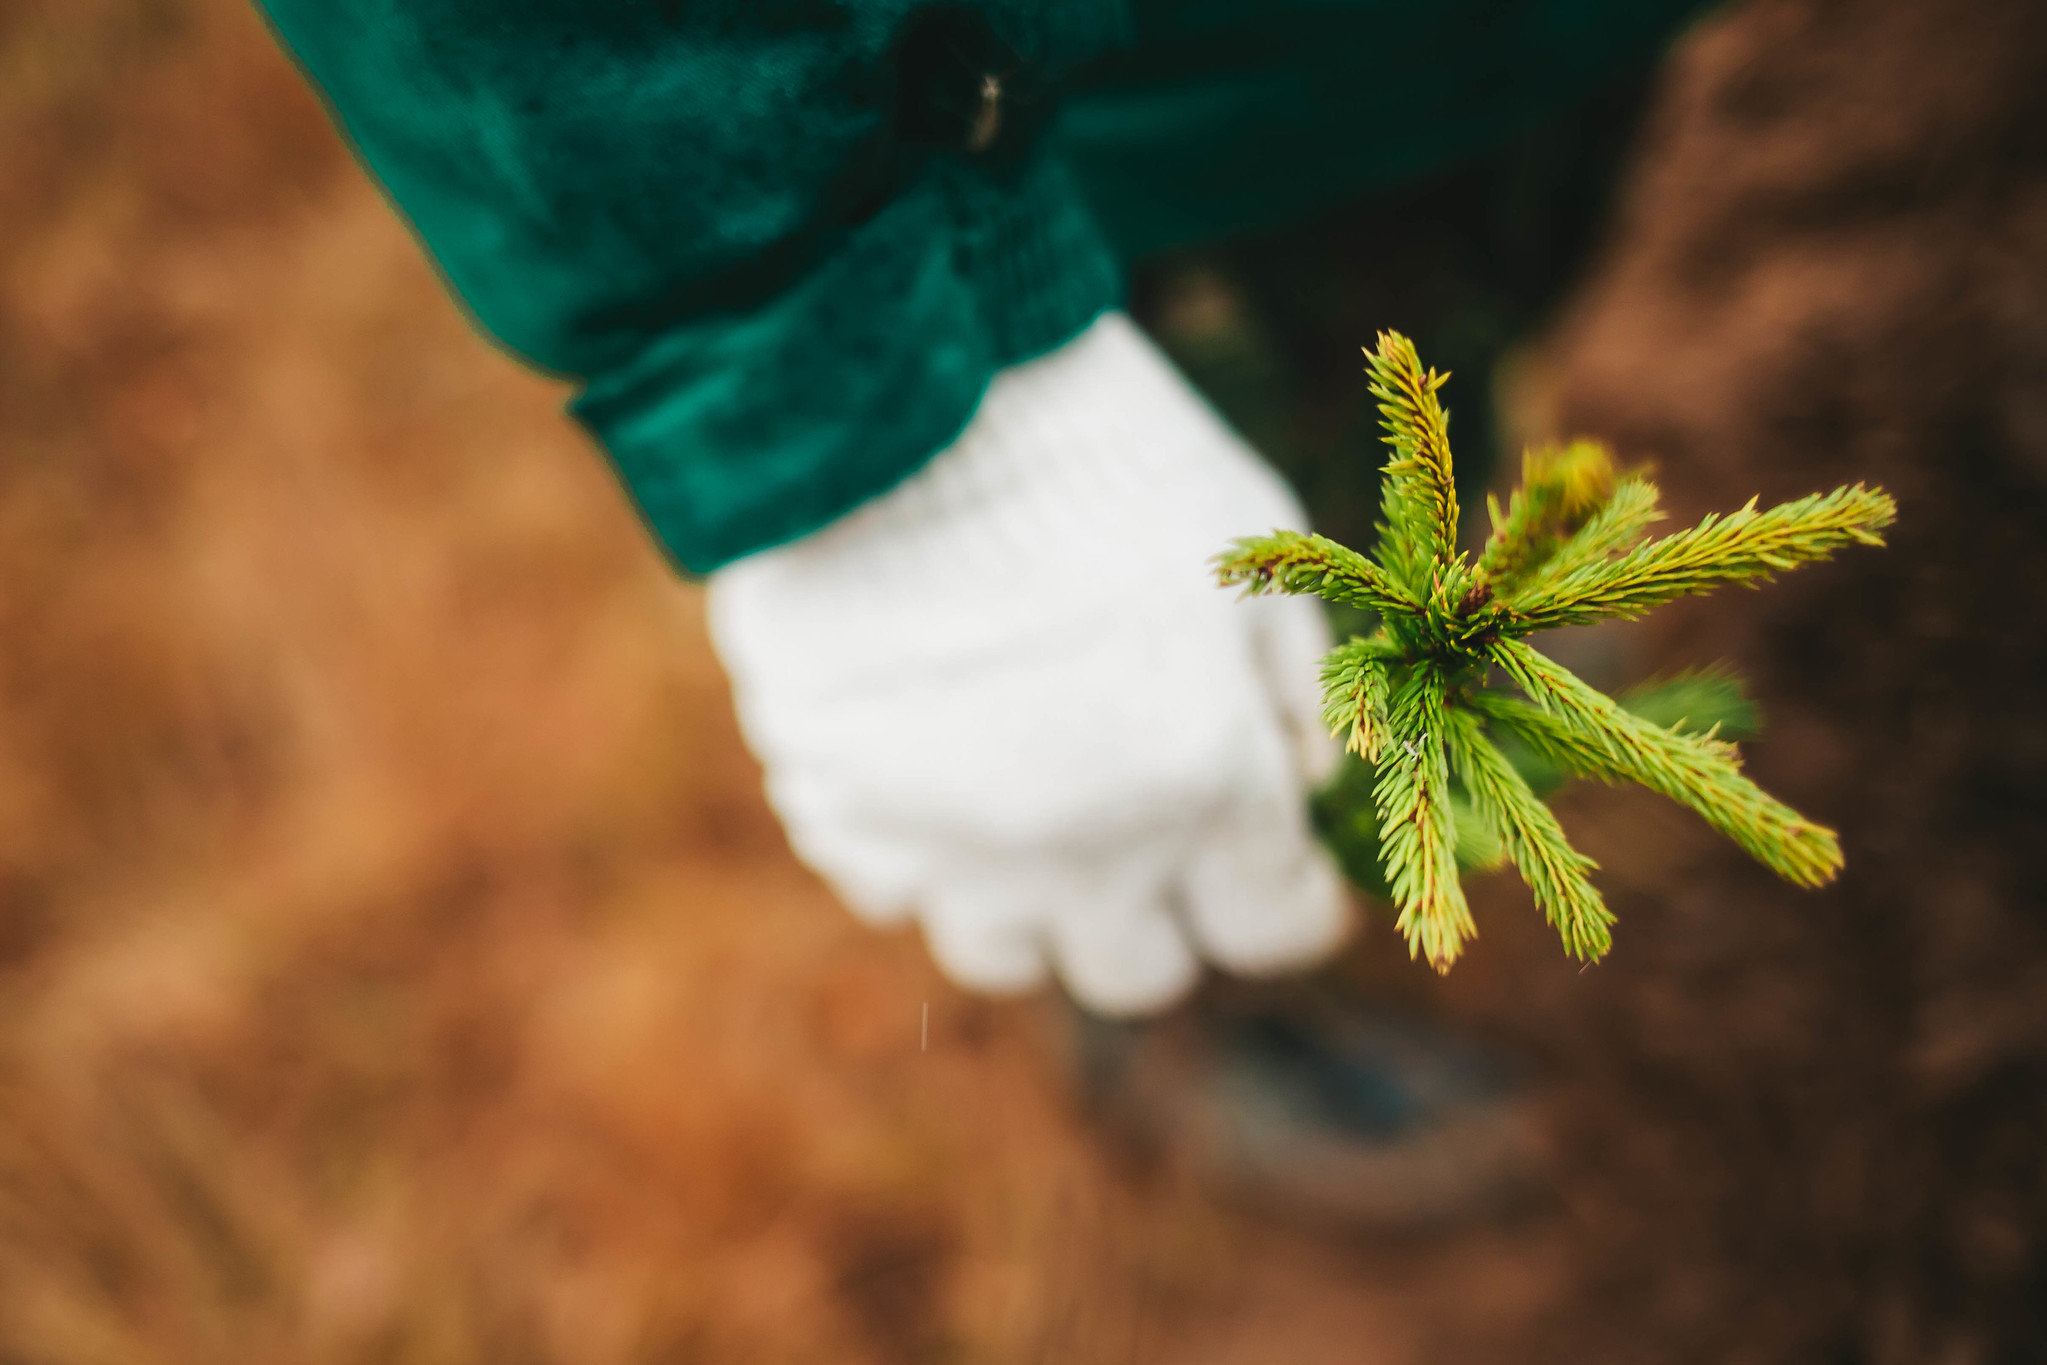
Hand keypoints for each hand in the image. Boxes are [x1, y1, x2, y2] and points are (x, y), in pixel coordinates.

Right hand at [707, 312, 1347, 1014]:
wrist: (904, 390)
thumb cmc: (1101, 451)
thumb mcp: (1246, 549)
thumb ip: (1294, 689)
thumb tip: (1301, 790)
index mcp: (1206, 778)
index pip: (1272, 927)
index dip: (1288, 902)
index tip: (1280, 873)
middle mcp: (1084, 845)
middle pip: (1137, 975)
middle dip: (1160, 915)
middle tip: (1148, 832)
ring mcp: (949, 842)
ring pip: (1000, 956)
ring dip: (1029, 901)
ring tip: (1026, 804)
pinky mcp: (838, 811)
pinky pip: (883, 885)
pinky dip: (915, 845)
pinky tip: (928, 759)